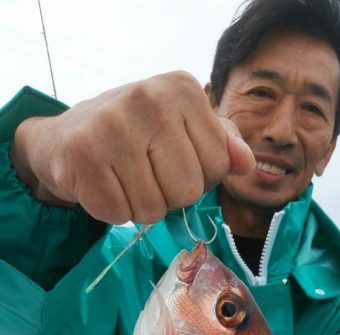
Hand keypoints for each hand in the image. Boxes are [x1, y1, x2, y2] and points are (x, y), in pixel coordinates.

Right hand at [11, 72, 254, 223]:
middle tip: (145, 174)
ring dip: (139, 207)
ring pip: (153, 209)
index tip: (172, 160)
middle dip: (169, 197)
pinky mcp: (82, 154)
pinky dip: (112, 212)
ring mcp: (112, 123)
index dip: (199, 177)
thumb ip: (221, 143)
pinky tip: (102, 184)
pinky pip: (118, 214)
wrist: (66, 137)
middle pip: (187, 191)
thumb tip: (247, 164)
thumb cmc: (135, 136)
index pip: (219, 165)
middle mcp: (148, 97)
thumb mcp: (183, 128)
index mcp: (182, 89)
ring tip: (123, 179)